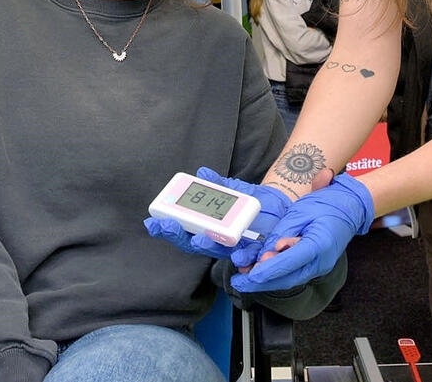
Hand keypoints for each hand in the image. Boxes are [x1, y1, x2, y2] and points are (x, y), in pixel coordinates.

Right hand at [144, 167, 291, 263]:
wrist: (280, 205)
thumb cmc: (251, 201)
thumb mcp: (234, 189)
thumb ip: (218, 183)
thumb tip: (203, 173)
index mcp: (206, 226)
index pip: (182, 230)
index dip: (166, 228)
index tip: (151, 222)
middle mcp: (216, 239)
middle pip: (192, 243)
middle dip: (179, 236)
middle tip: (169, 226)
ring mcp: (233, 247)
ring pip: (216, 251)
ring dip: (206, 245)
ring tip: (198, 239)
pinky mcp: (254, 251)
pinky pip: (247, 257)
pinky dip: (242, 256)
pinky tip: (238, 254)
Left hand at [230, 172, 373, 293]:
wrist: (351, 207)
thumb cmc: (328, 205)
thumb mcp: (301, 212)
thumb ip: (284, 232)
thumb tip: (270, 249)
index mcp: (318, 245)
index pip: (289, 263)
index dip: (267, 270)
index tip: (250, 275)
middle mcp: (320, 262)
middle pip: (287, 278)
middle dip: (261, 282)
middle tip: (240, 282)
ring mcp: (319, 266)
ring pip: (290, 279)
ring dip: (267, 279)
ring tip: (246, 278)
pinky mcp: (315, 265)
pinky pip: (294, 274)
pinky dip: (277, 274)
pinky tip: (262, 272)